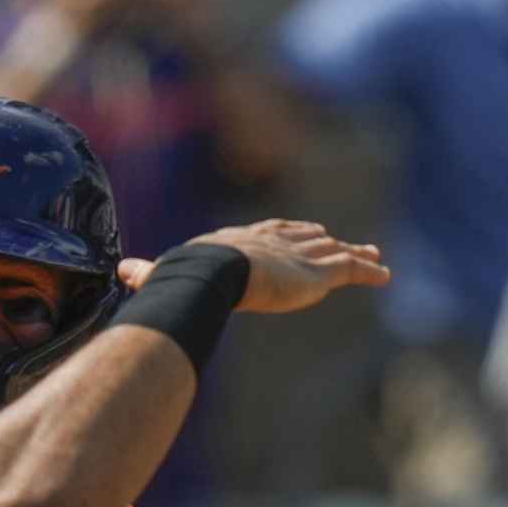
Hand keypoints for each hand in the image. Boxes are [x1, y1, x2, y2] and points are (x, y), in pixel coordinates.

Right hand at [115, 219, 387, 313]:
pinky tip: (385, 275)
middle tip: (338, 238)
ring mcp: (299, 254)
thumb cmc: (187, 275)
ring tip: (372, 256)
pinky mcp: (317, 272)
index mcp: (243, 239)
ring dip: (353, 252)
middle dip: (323, 237)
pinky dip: (368, 271)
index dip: (287, 231)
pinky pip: (350, 269)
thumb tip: (122, 271)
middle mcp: (275, 240)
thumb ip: (149, 274)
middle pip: (306, 235)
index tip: (300, 231)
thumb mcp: (168, 273)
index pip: (271, 231)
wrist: (211, 273)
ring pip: (333, 250)